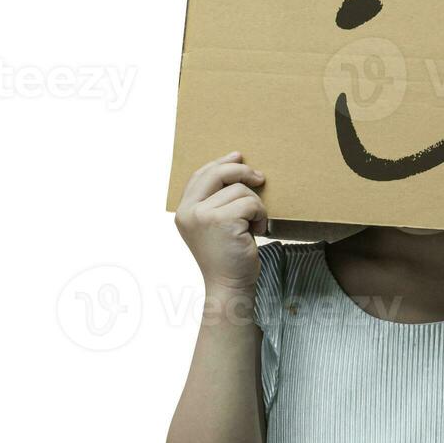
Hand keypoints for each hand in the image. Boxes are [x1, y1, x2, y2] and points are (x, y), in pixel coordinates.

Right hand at [174, 152, 267, 294]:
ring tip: (254, 225)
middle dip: (241, 171)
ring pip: (239, 190)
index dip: (220, 163)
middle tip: (260, 178)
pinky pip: (250, 203)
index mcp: (183, 212)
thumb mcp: (214, 226)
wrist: (229, 285)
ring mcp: (202, 216)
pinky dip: (260, 215)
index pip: (200, 176)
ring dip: (256, 205)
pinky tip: (257, 231)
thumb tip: (235, 165)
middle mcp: (188, 212)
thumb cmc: (228, 257)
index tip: (238, 156)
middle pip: (216, 173)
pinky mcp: (222, 221)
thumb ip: (216, 201)